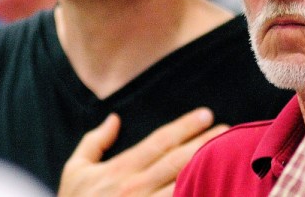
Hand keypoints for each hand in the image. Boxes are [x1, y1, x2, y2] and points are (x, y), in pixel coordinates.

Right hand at [58, 108, 228, 196]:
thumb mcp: (75, 173)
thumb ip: (94, 143)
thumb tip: (114, 118)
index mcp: (120, 170)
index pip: (160, 141)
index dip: (185, 126)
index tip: (206, 114)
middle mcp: (135, 188)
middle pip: (178, 160)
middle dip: (205, 143)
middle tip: (230, 129)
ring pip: (183, 186)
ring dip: (206, 170)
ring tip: (229, 156)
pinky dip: (196, 196)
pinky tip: (215, 189)